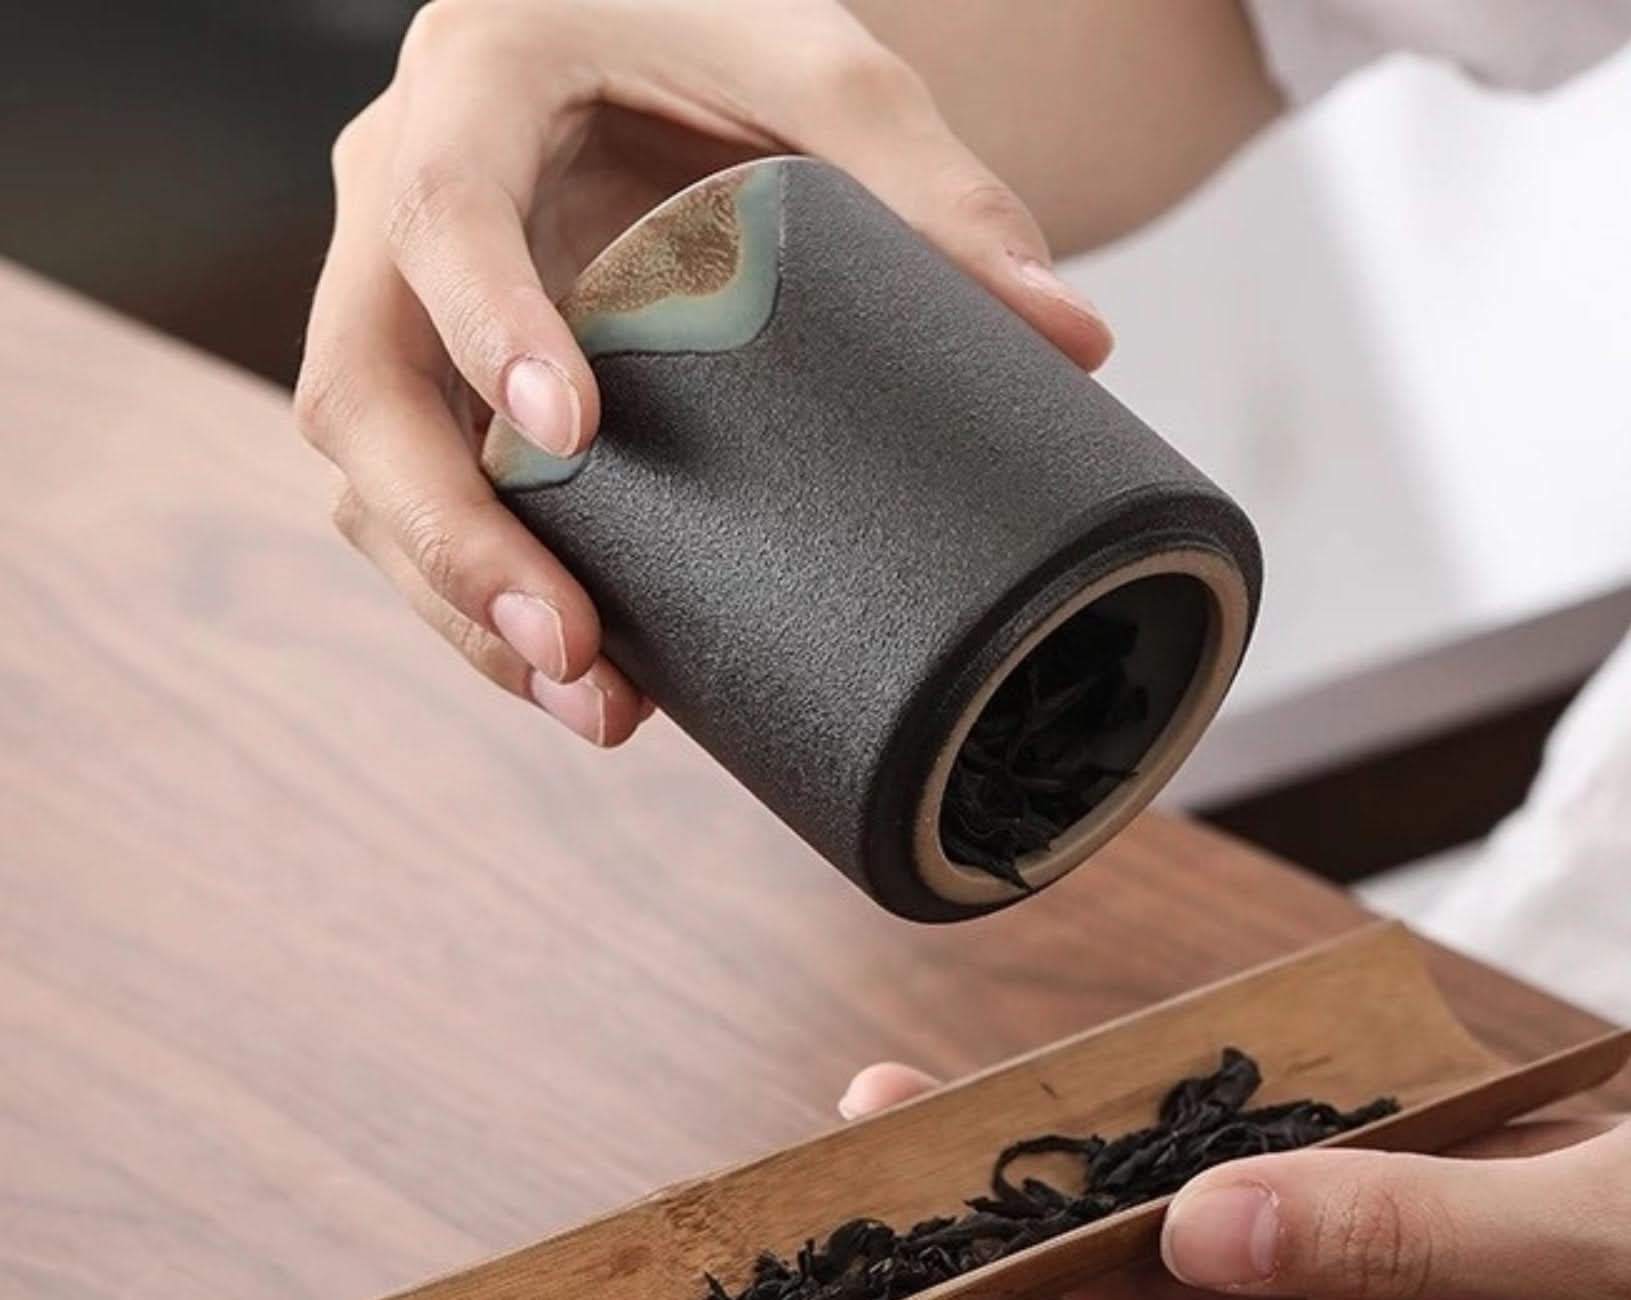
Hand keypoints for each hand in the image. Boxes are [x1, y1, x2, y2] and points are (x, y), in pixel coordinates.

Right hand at [296, 0, 1111, 743]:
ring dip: (461, 607)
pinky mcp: (442, 388)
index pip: (440, 207)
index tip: (571, 438)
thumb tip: (1076, 340)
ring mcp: (404, 305)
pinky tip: (588, 683)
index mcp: (478, 83)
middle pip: (359, 385)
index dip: (488, 324)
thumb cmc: (727, 40)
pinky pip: (416, 509)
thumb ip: (943, 191)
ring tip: (596, 707)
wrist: (656, 45)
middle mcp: (399, 195)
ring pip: (367, 478)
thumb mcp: (833, 76)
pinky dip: (484, 606)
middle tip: (571, 646)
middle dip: (451, 533)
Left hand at [819, 1065, 1630, 1299]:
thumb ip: (1409, 1236)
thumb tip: (1200, 1237)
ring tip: (927, 1171)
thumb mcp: (1624, 1238)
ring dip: (1057, 1240)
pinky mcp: (1444, 1230)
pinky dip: (1174, 1180)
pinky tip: (1118, 1145)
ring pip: (1194, 1284)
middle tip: (837, 1260)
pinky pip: (1271, 1217)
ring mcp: (1416, 1293)